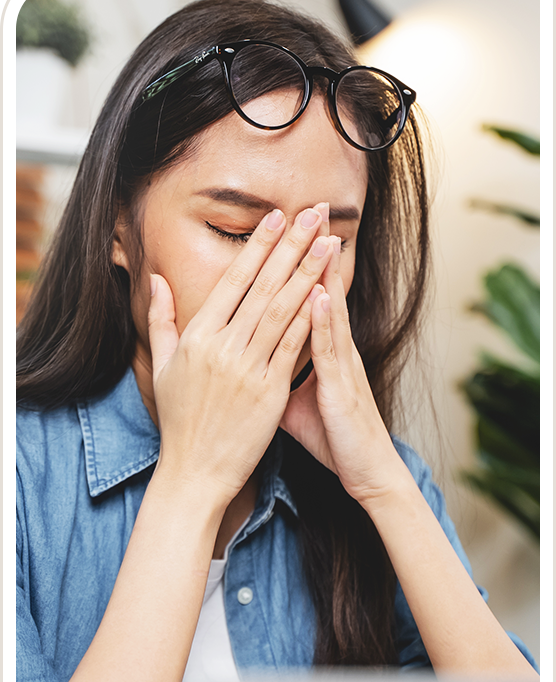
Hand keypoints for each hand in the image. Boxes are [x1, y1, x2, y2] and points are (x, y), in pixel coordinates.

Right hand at [147, 206, 335, 505]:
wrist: (194, 471)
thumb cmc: (179, 420)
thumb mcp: (161, 366)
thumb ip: (162, 319)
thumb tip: (157, 279)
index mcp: (197, 336)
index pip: (233, 280)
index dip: (259, 246)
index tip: (277, 218)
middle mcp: (222, 346)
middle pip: (263, 286)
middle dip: (292, 246)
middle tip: (314, 213)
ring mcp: (247, 369)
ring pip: (283, 310)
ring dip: (309, 273)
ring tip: (330, 243)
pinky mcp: (270, 392)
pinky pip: (293, 348)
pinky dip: (312, 319)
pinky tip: (329, 294)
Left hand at [281, 227, 402, 506]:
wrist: (365, 470)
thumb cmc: (332, 435)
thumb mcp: (296, 399)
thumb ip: (276, 372)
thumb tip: (249, 359)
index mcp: (320, 350)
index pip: (304, 298)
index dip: (293, 266)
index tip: (282, 231)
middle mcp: (333, 350)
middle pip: (319, 293)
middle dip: (310, 253)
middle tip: (307, 212)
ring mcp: (341, 366)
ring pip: (329, 312)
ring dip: (323, 274)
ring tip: (317, 237)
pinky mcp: (343, 388)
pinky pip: (332, 352)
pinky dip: (326, 323)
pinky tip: (319, 296)